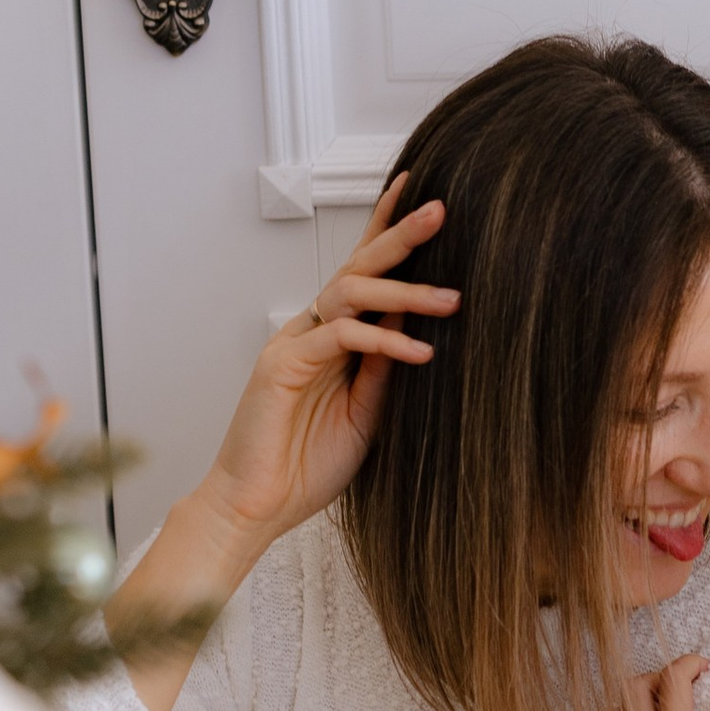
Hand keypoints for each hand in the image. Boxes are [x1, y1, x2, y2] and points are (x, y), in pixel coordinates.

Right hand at [109, 182, 456, 710]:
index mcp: (331, 338)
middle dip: (400, 235)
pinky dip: (383, 340)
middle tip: (440, 209)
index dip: (389, 235)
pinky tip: (419, 351)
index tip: (425, 203)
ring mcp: (294, 342)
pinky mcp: (282, 364)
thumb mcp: (367, 413)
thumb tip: (417, 328)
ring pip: (350, 292)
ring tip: (450, 298)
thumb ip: (385, 369)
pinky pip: (340, 336)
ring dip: (403, 290)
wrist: (259, 507)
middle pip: (358, 267)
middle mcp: (311, 330)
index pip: (364, 275)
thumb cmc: (307, 465)